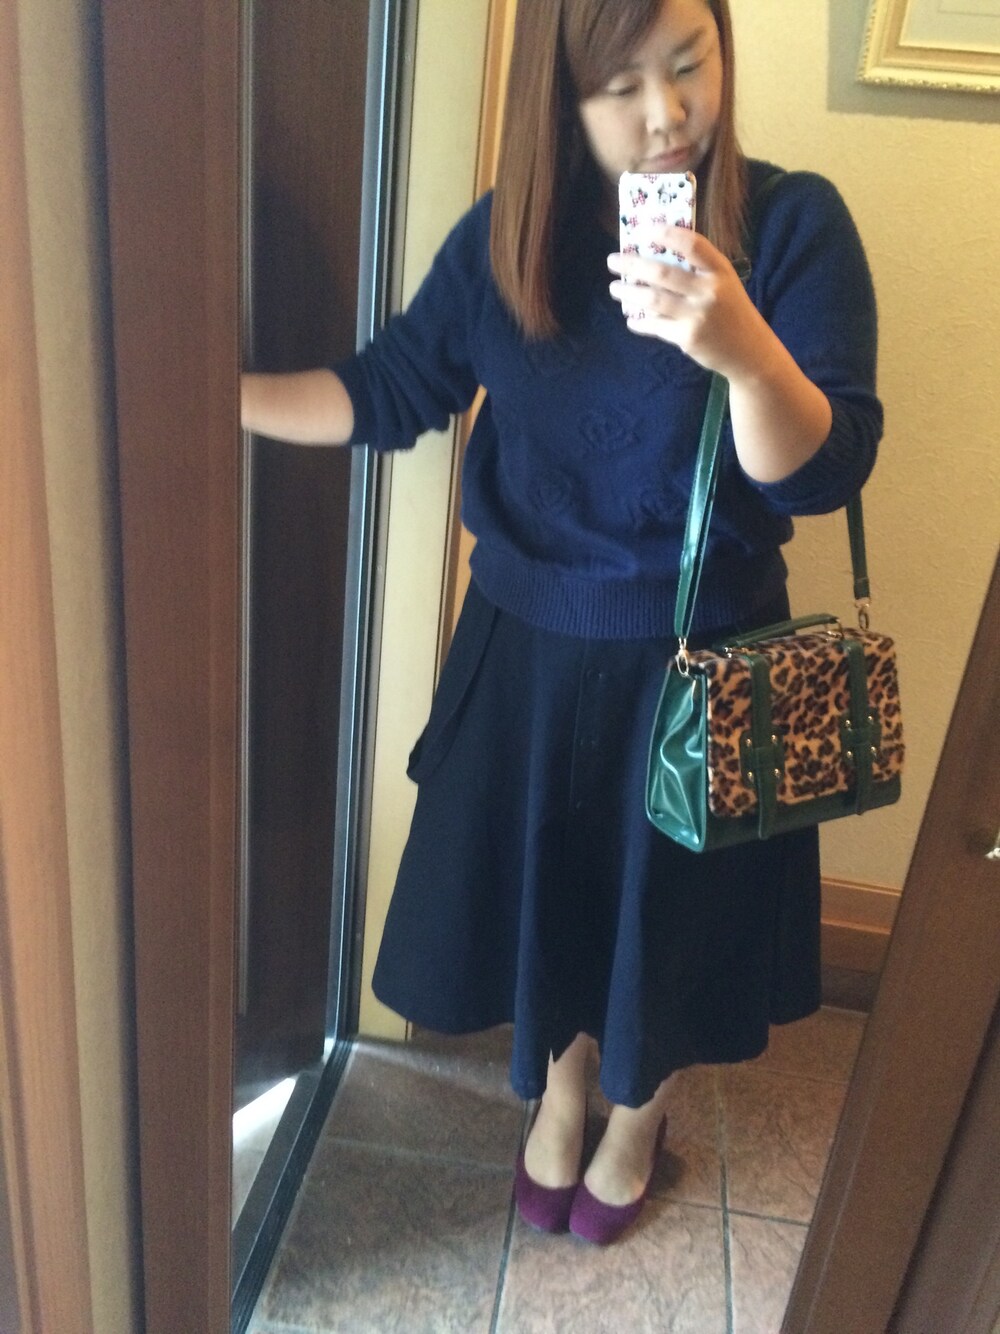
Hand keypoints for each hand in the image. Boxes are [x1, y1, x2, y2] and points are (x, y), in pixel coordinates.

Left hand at [607, 227, 775, 382]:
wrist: (749, 352)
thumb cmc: (731, 312)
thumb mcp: (724, 284)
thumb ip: (699, 270)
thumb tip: (655, 256)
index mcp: (720, 271)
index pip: (692, 245)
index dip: (667, 234)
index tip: (645, 229)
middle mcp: (709, 291)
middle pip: (662, 273)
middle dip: (632, 265)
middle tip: (612, 261)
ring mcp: (697, 316)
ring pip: (653, 300)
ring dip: (628, 293)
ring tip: (615, 288)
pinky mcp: (687, 338)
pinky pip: (656, 326)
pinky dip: (640, 322)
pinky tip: (631, 318)